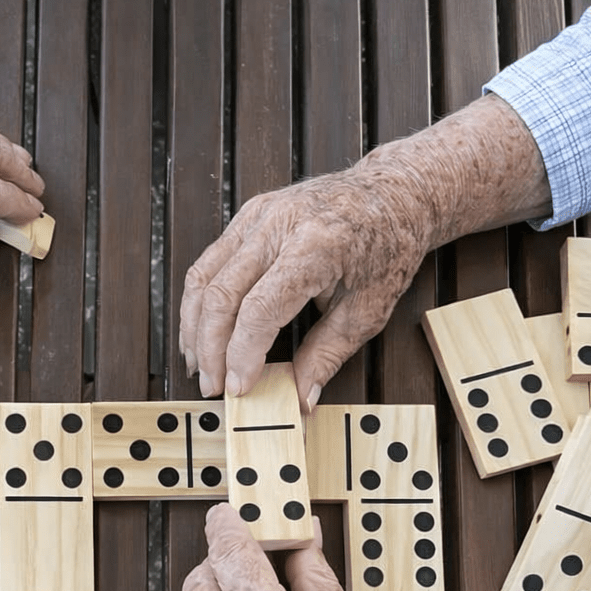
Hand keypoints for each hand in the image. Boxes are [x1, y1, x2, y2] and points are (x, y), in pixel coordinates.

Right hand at [178, 94, 552, 409]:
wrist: (395, 192)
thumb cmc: (387, 247)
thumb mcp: (369, 309)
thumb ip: (328, 355)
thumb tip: (300, 398)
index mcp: (317, 246)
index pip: (259, 309)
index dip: (242, 354)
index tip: (239, 387)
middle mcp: (280, 225)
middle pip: (221, 294)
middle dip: (210, 348)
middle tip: (214, 386)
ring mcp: (259, 216)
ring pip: (203, 278)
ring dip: (195, 328)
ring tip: (200, 365)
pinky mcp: (248, 216)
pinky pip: (208, 263)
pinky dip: (199, 303)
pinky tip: (202, 332)